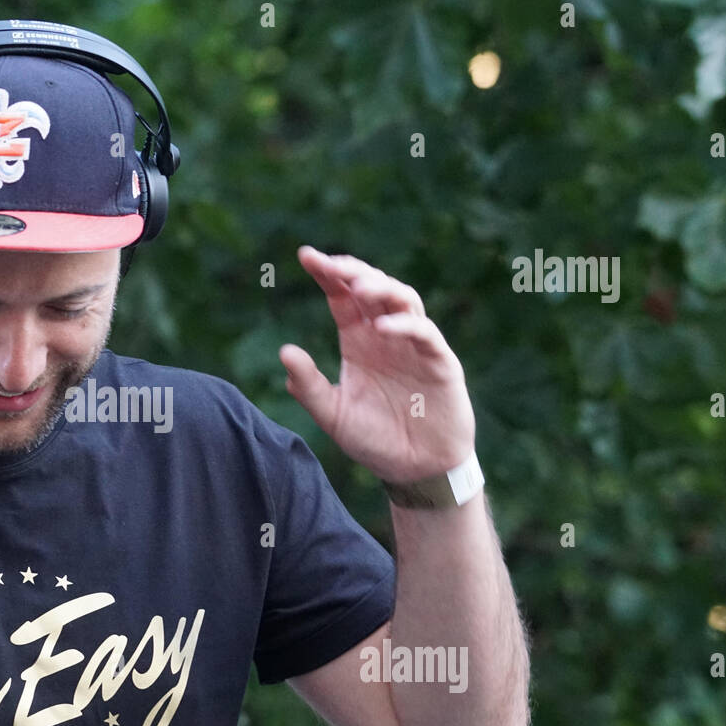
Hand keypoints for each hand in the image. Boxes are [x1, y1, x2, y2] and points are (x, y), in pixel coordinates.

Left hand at [279, 246, 475, 484]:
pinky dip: (405, 325)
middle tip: (329, 263)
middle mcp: (385, 335)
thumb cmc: (375, 440)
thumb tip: (285, 351)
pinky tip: (383, 327)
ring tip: (359, 288)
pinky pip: (424, 333)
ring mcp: (415, 345)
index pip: (342, 297)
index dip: (327, 274)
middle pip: (372, 288)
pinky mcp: (440, 361)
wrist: (415, 470)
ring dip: (382, 288)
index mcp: (358, 340)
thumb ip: (308, 386)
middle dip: (352, 271)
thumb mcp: (333, 414)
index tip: (305, 255)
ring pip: (403, 299)